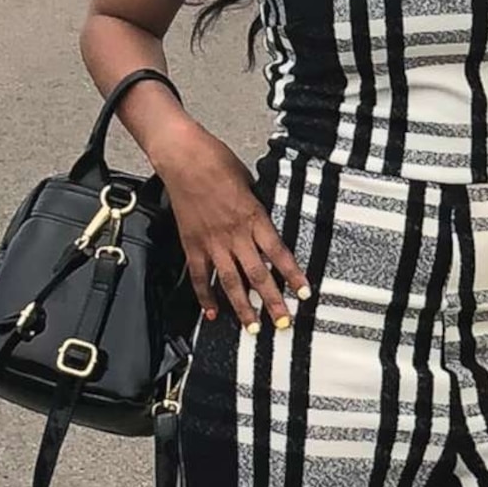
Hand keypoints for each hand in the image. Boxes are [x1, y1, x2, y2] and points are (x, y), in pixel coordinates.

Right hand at [150, 122, 308, 329]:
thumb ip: (257, 207)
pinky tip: (212, 313)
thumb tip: (263, 220)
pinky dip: (204, 296)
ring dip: (242, 307)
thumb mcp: (249, 182)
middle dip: (271, 301)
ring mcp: (212, 242)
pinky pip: (199, 276)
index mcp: (254, 217)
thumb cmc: (217, 161)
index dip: (293, 275)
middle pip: (258, 275)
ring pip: (230, 282)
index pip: (279, 253)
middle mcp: (235, 234)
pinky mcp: (192, 244)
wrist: (183, 157)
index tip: (304, 293)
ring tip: (252, 328)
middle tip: (283, 322)